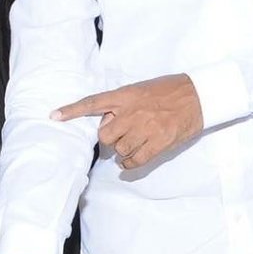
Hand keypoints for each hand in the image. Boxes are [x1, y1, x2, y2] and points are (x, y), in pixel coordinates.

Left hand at [53, 74, 202, 169]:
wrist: (198, 96)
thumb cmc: (169, 91)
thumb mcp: (141, 90)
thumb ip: (122, 104)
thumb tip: (108, 123)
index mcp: (126, 95)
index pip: (93, 102)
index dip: (72, 110)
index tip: (54, 116)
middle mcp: (132, 111)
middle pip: (105, 135)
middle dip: (109, 139)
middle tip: (120, 136)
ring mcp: (145, 128)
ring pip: (119, 150)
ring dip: (122, 152)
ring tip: (132, 146)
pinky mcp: (158, 142)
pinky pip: (135, 160)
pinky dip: (130, 164)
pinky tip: (132, 161)